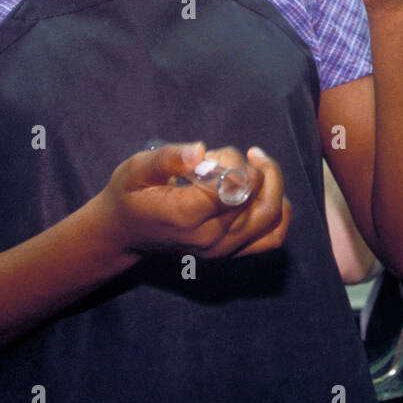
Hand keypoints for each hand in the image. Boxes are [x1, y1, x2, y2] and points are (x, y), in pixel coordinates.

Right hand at [94, 142, 290, 259]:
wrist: (124, 233)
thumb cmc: (130, 195)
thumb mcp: (136, 169)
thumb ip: (168, 158)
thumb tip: (200, 150)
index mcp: (188, 216)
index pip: (237, 187)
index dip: (233, 162)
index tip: (212, 155)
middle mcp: (212, 238)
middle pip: (259, 199)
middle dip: (252, 168)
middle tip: (227, 157)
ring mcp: (224, 249)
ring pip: (272, 216)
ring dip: (271, 184)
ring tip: (251, 165)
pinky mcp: (232, 252)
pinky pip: (272, 236)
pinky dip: (279, 211)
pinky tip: (264, 190)